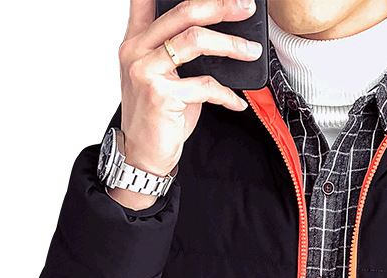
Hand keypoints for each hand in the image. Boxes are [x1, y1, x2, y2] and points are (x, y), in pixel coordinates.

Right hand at [117, 0, 262, 176]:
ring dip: (230, 45)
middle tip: (245, 8)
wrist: (143, 153)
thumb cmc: (157, 116)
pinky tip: (237, 101)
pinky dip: (227, 94)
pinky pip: (205, 86)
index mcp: (136, 41)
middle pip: (184, 13)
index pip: (147, 1)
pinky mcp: (161, 95)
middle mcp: (136, 51)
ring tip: (250, 50)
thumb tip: (215, 33)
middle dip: (220, 7)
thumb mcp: (162, 77)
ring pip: (196, 41)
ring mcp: (146, 71)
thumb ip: (176, 51)